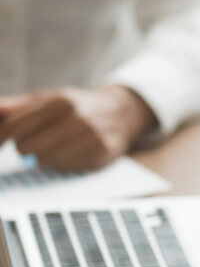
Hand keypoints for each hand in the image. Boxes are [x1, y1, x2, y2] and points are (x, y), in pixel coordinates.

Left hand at [0, 85, 155, 171]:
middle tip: (33, 142)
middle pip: (27, 147)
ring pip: (44, 161)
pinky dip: (62, 163)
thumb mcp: (45, 98)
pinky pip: (65, 168)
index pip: (15, 127)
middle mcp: (76, 118)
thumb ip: (14, 108)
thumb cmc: (75, 106)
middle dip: (25, 147)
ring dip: (44, 157)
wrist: (119, 112)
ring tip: (55, 146)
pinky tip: (71, 152)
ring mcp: (91, 137)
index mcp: (58, 101)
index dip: (1, 139)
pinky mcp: (101, 154)